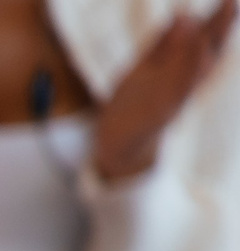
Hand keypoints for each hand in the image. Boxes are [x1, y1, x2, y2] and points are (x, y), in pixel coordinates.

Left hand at [95, 0, 236, 181]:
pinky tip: (197, 50)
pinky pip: (181, 89)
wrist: (117, 142)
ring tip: (218, 22)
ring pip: (198, 69)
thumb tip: (183, 16)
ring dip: (207, 45)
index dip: (216, 20)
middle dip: (220, 27)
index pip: (202, 40)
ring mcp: (175, 96)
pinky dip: (191, 70)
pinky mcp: (163, 111)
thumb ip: (163, 45)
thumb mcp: (146, 68)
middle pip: (206, 51)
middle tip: (233, 1)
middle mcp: (183, 81)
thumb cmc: (135, 102)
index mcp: (179, 69)